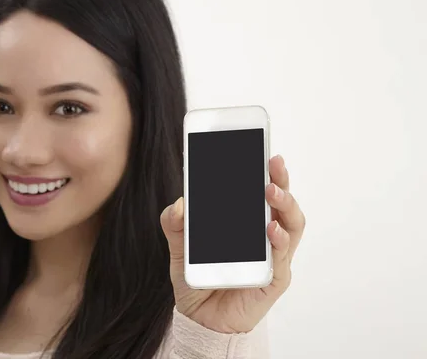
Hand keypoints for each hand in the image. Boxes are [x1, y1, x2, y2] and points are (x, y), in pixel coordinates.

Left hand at [160, 155, 304, 333]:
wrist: (200, 318)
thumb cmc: (198, 277)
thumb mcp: (180, 247)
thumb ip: (175, 224)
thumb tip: (180, 204)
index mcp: (245, 222)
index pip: (259, 191)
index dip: (264, 170)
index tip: (261, 148)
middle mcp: (264, 235)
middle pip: (281, 202)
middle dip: (280, 179)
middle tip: (273, 162)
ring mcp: (272, 256)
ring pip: (291, 225)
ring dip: (285, 204)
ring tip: (271, 190)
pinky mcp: (273, 279)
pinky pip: (282, 258)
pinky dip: (279, 241)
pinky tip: (270, 229)